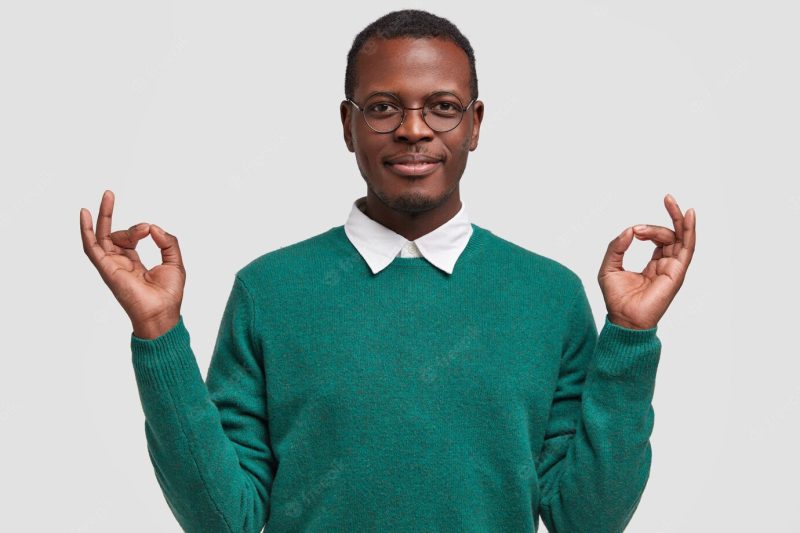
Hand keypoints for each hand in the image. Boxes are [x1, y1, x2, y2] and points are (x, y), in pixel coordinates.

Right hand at [80, 190, 185, 338]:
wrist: (162, 313)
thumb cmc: (168, 294)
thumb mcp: (174, 262)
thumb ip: (167, 242)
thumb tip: (153, 227)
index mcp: (134, 263)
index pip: (130, 239)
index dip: (140, 228)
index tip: (151, 230)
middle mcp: (119, 263)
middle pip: (111, 234)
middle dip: (108, 213)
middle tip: (109, 192)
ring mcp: (111, 265)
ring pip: (102, 236)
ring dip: (107, 216)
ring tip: (110, 196)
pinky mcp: (107, 268)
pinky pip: (92, 247)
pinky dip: (86, 230)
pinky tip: (84, 213)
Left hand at [597, 194, 695, 329]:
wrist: (623, 319)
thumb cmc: (616, 298)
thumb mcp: (609, 267)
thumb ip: (617, 247)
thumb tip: (630, 230)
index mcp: (654, 264)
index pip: (658, 239)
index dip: (647, 229)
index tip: (634, 231)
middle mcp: (666, 265)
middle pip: (674, 235)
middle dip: (671, 215)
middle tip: (667, 197)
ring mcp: (673, 269)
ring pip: (681, 238)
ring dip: (676, 219)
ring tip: (670, 201)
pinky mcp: (676, 272)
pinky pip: (687, 248)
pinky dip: (689, 230)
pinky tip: (689, 215)